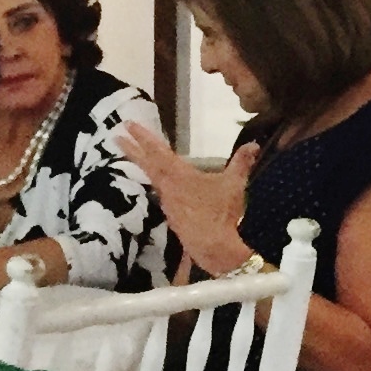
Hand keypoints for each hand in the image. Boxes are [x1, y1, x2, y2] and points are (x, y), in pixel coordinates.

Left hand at [119, 123, 257, 271]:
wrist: (211, 246)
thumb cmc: (220, 212)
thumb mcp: (234, 184)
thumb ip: (242, 162)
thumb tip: (253, 144)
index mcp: (180, 174)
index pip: (158, 151)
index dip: (144, 136)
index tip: (128, 125)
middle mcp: (168, 186)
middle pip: (146, 164)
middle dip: (132, 149)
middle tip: (116, 136)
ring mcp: (167, 201)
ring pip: (152, 178)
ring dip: (143, 165)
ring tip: (137, 156)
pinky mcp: (170, 214)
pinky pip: (161, 193)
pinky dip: (158, 182)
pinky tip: (162, 184)